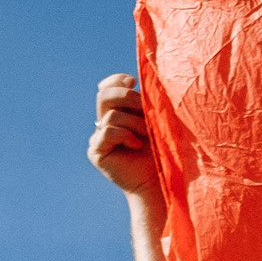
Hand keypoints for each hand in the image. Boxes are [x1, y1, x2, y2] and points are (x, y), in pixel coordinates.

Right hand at [89, 72, 159, 198]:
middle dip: (127, 97)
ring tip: (146, 135)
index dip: (116, 81)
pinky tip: (136, 145)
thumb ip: (145, 101)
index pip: (107, 87)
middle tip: (145, 108)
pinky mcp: (96, 152)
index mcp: (119, 113)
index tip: (133, 81)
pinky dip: (124, 135)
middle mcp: (105, 124)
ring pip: (110, 115)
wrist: (161, 181)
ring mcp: (99, 138)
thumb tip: (134, 79)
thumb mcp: (156, 119)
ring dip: (133, 122)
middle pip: (104, 95)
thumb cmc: (165, 151)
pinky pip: (106, 131)